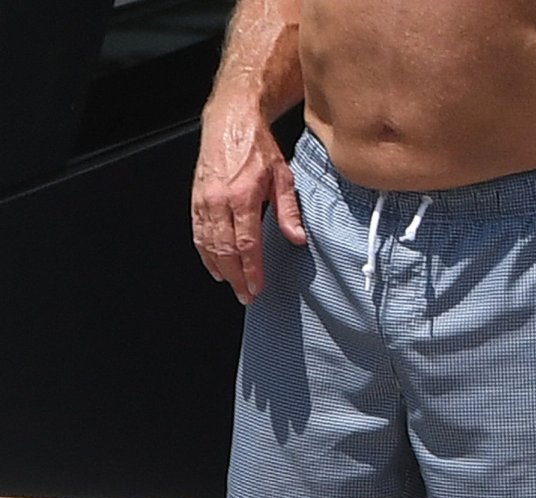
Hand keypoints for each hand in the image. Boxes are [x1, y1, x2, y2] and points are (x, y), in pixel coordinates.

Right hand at [192, 104, 305, 303]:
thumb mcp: (283, 177)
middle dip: (236, 277)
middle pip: (224, 250)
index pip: (246, 245)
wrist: (230, 120)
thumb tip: (297, 238)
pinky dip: (205, 252)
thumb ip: (289, 210)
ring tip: (232, 285)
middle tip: (246, 296)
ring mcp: (204, 199)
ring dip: (219, 268)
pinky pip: (198, 231)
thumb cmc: (257, 147)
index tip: (257, 288)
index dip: (251, 270)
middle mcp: (218, 200)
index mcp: (242, 197)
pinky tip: (214, 265)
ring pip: (207, 244)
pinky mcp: (195, 197)